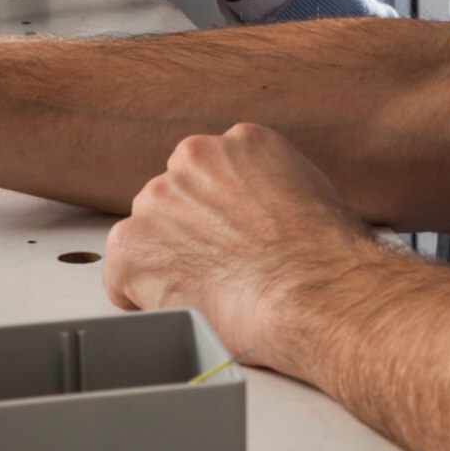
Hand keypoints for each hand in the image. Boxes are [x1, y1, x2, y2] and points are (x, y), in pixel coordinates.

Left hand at [104, 123, 382, 376]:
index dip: (219, 218)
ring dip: (167, 265)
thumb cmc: (327, 259)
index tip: (233, 242)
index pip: (209, 177)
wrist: (317, 292)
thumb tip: (258, 217)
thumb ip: (266, 190)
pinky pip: (122, 277)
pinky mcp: (133, 245)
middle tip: (221, 272)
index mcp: (239, 143)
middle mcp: (193, 159)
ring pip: (147, 236)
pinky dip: (143, 298)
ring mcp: (158, 200)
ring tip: (211, 293)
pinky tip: (184, 307)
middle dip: (188, 236)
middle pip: (173, 202)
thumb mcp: (309, 194)